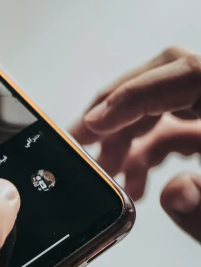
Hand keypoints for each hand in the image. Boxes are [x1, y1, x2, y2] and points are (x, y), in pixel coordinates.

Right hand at [70, 47, 200, 241]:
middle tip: (79, 141)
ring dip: (128, 137)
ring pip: (166, 104)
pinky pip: (177, 126)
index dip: (134, 96)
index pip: (187, 73)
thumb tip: (175, 193)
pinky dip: (148, 151)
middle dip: (118, 112)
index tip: (93, 126)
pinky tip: (134, 183)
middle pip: (165, 80)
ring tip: (105, 172)